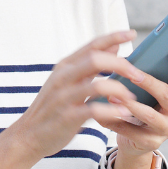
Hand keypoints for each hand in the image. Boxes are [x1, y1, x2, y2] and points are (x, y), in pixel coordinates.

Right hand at [12, 29, 146, 159]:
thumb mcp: (68, 81)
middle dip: (121, 65)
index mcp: (65, 66)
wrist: (28, 135)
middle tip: (138, 74)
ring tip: (132, 99)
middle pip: (96, 60)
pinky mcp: (67, 117)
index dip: (113, 37)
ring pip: (97, 85)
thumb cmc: (53, 107)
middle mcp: (63, 77)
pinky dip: (112, 111)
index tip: (132, 33)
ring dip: (119, 90)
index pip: (92, 45)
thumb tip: (115, 46)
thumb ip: (91, 65)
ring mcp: (64, 97)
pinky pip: (94, 110)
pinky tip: (123, 114)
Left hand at [100, 49, 167, 158]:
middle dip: (149, 83)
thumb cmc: (144, 103)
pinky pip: (133, 131)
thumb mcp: (148, 88)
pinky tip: (101, 114)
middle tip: (133, 74)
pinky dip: (116, 122)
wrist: (137, 138)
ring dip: (130, 104)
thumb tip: (122, 54)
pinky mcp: (153, 143)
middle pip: (167, 95)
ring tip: (112, 96)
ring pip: (149, 115)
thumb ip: (144, 72)